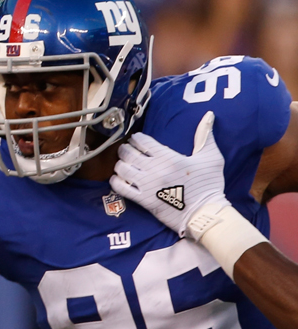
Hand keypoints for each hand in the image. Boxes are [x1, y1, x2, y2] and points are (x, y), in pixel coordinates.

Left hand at [110, 112, 230, 238]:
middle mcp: (154, 170)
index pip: (143, 141)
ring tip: (123, 164)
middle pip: (128, 153)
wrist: (205, 213)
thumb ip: (205, 136)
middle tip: (127, 150)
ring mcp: (147, 185)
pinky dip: (116, 181)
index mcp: (169, 158)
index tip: (136, 139)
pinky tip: (118, 179)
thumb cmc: (209, 185)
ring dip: (120, 164)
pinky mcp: (143, 200)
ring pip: (122, 169)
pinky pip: (121, 188)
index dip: (136, 138)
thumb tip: (208, 115)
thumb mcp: (211, 158)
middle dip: (125, 149)